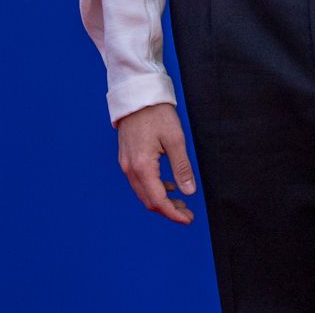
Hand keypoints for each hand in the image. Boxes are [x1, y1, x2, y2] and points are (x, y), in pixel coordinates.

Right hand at [116, 102, 196, 224]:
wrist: (138, 96)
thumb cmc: (157, 114)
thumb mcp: (175, 139)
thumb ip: (182, 168)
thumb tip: (189, 192)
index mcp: (142, 166)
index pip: (158, 200)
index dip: (173, 213)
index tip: (188, 219)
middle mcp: (130, 169)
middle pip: (148, 201)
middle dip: (169, 210)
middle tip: (188, 214)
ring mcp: (126, 164)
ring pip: (143, 193)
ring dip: (161, 201)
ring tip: (181, 202)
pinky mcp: (126, 158)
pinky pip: (139, 182)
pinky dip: (154, 189)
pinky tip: (169, 186)